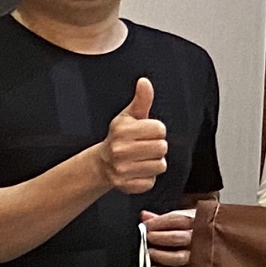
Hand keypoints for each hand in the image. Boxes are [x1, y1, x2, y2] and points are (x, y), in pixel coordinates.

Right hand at [98, 78, 166, 194]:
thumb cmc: (121, 136)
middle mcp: (119, 150)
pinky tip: (136, 171)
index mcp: (122, 131)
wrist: (103, 162)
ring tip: (141, 158)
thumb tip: (145, 82)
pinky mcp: (127, 185)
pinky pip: (152, 181)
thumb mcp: (130, 116)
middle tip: (144, 146)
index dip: (156, 130)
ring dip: (154, 162)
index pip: (160, 129)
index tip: (145, 132)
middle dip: (157, 146)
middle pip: (162, 147)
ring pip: (160, 165)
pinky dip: (147, 178)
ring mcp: (122, 170)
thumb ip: (141, 99)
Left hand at [143, 207, 196, 266]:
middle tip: (147, 237)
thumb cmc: (191, 229)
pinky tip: (155, 265)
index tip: (145, 225)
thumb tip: (144, 216)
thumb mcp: (180, 219)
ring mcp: (197, 255)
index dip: (158, 223)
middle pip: (177, 238)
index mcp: (197, 222)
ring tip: (149, 251)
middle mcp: (199, 239)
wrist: (211, 243)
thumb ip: (162, 218)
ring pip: (177, 257)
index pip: (177, 220)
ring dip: (159, 255)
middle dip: (158, 238)